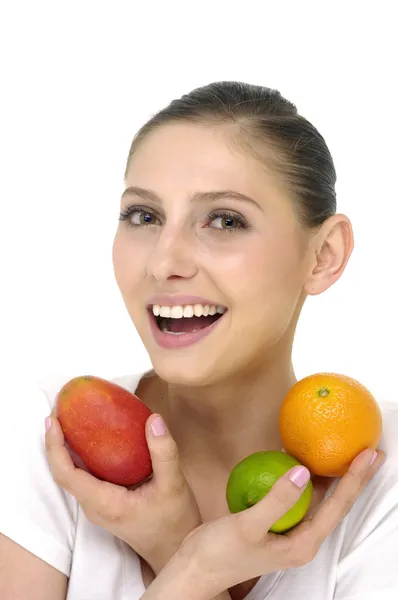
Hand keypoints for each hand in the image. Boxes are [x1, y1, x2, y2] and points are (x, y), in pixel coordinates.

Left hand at [45, 412, 201, 574]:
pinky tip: (90, 435)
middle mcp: (93, 506)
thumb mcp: (174, 484)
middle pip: (62, 473)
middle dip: (56, 441)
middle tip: (59, 409)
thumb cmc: (175, 521)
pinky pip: (83, 476)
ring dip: (65, 447)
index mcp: (104, 503)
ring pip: (71, 474)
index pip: (66, 474)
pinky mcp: (104, 501)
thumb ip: (164, 452)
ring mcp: (97, 506)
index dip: (54, 446)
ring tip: (68, 417)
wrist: (176, 549)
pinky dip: (79, 454)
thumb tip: (153, 419)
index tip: (53, 419)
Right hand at [174, 448, 385, 597]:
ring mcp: (289, 532)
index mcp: (302, 544)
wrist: (196, 569)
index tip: (368, 455)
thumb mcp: (247, 526)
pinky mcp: (276, 525)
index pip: (337, 507)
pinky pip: (298, 497)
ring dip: (333, 477)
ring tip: (346, 453)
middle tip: (370, 451)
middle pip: (335, 504)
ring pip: (318, 500)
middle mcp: (301, 539)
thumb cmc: (220, 552)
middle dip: (354, 478)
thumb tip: (303, 470)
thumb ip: (276, 499)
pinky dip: (304, 478)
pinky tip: (301, 459)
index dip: (355, 480)